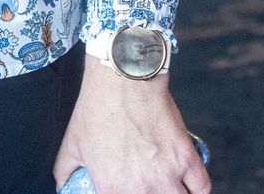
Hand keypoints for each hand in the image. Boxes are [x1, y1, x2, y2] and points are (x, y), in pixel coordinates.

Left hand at [52, 56, 208, 193]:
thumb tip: (62, 183)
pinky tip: (188, 186)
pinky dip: (197, 190)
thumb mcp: (72, 142)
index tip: (122, 189)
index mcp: (111, 189)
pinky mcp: (187, 159)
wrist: (123, 79)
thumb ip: (65, 169)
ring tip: (167, 187)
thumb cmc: (97, 108)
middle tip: (147, 185)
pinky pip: (202, 188)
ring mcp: (167, 175)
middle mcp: (141, 188)